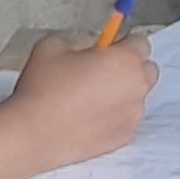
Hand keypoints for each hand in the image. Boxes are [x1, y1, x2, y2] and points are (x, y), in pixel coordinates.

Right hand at [11, 32, 153, 163]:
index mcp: (125, 60)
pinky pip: (125, 119)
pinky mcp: (123, 137)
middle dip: (130, 67)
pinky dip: (113, 116)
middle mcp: (137, 87)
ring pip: (136, 96)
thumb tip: (90, 48)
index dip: (122, 43)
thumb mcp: (54, 46)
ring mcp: (132, 115)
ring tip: (89, 98)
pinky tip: (87, 118)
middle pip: (147, 70)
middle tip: (101, 71)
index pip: (141, 42)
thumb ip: (81, 41)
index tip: (107, 48)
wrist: (33, 133)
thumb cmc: (43, 88)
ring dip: (122, 92)